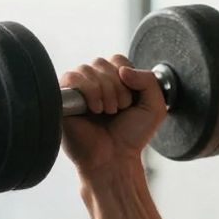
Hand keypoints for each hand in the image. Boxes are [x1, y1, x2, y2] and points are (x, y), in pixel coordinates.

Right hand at [60, 55, 167, 175]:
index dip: (128, 76)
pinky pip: (72, 77)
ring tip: (107, 112)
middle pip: (102, 62)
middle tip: (119, 110)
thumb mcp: (155, 107)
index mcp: (114, 81)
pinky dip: (89, 91)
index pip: (118, 60)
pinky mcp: (63, 97)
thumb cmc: (131, 136)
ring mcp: (78, 90)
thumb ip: (150, 81)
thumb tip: (123, 68)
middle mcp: (94, 83)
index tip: (130, 100)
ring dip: (105, 92)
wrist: (114, 158)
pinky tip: (95, 109)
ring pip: (88, 69)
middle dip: (117, 87)